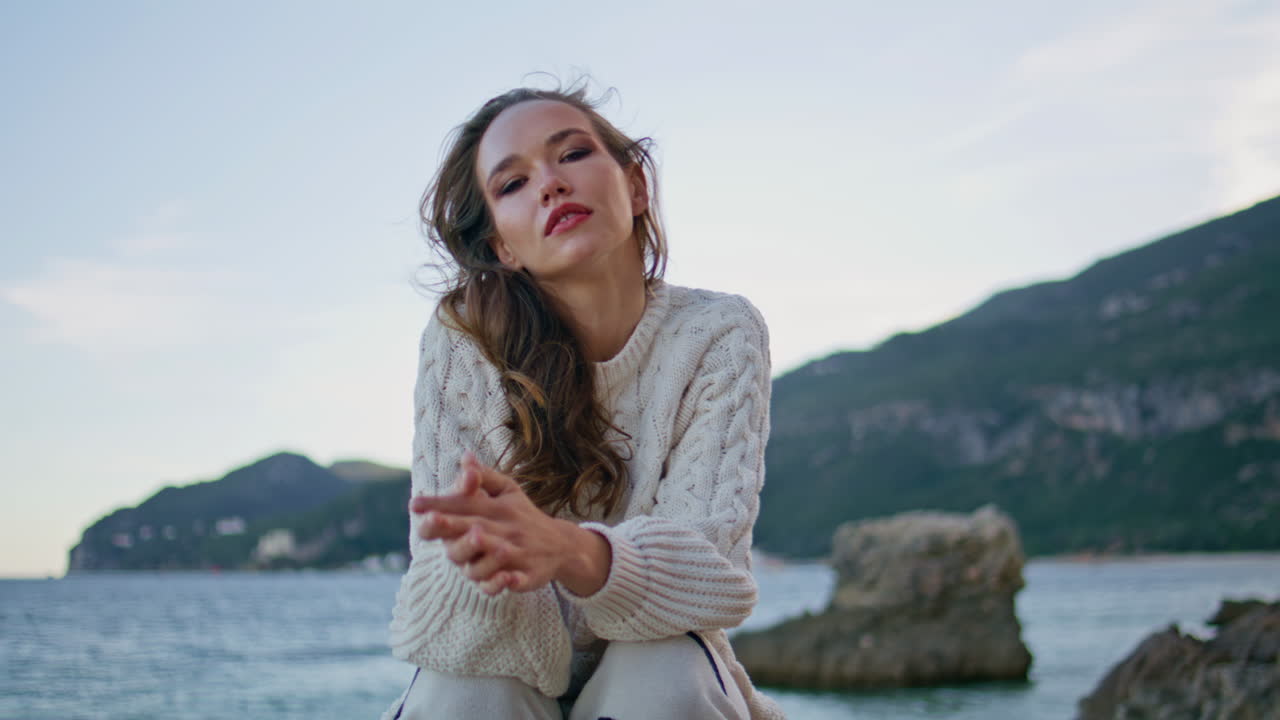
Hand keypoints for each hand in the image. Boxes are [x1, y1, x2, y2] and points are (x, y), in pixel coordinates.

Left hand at [410, 453, 609, 596]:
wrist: (562, 545)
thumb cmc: (524, 516)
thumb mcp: (509, 491)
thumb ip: (484, 477)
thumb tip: (464, 457)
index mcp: (498, 508)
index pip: (466, 504)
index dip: (440, 503)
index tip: (415, 504)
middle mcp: (507, 529)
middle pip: (474, 527)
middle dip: (452, 524)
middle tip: (430, 520)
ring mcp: (519, 553)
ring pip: (491, 559)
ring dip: (476, 557)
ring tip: (461, 553)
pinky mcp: (529, 574)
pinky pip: (516, 580)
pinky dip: (510, 581)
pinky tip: (505, 579)